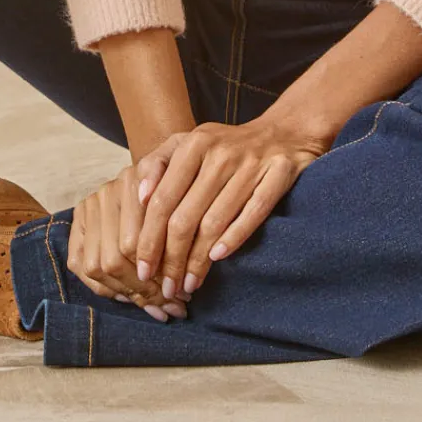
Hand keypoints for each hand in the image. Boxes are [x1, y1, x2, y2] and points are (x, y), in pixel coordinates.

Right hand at [66, 162, 189, 320]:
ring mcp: (88, 210)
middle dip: (146, 290)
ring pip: (97, 267)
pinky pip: (81, 268)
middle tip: (173, 307)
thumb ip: (169, 185)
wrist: (153, 183)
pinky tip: (130, 297)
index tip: (183, 294)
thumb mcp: (182, 187)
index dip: (158, 274)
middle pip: (115, 259)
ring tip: (156, 308)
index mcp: (131, 180)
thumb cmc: (175, 193)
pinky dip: (107, 288)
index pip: (135, 243)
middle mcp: (105, 193)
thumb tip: (147, 196)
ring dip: (128, 294)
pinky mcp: (77, 227)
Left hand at [134, 113, 330, 301]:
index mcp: (193, 144)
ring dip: (199, 261)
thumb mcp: (187, 145)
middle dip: (172, 259)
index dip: (150, 239)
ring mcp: (250, 164)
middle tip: (166, 288)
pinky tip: (217, 259)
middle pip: (186, 217)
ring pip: (215, 222)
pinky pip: (253, 213)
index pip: (163, 200)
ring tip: (189, 284)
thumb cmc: (223, 147)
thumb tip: (139, 197)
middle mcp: (219, 153)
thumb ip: (158, 165)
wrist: (282, 133)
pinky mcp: (278, 174)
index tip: (143, 269)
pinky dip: (234, 239)